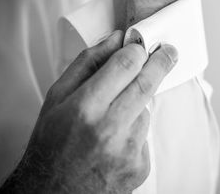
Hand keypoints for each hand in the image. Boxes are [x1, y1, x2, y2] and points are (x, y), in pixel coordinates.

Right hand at [0, 30, 177, 193]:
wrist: (55, 191)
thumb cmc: (52, 142)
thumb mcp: (57, 97)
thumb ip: (87, 64)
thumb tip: (115, 40)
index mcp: (85, 108)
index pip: (125, 66)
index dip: (137, 50)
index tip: (142, 44)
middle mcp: (109, 130)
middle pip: (147, 84)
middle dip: (160, 62)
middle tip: (168, 52)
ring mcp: (129, 150)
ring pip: (145, 110)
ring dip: (136, 103)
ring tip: (112, 116)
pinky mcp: (140, 166)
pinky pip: (145, 134)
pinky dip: (134, 128)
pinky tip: (115, 138)